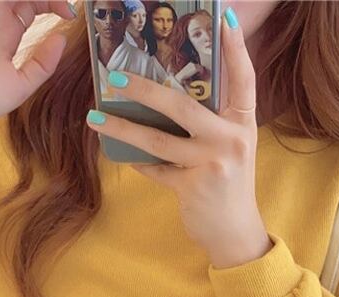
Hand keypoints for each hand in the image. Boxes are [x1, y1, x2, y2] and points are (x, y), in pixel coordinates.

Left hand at [85, 9, 272, 267]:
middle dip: (145, 89)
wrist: (235, 233)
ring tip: (95, 116)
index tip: (226, 16)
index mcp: (243, 124)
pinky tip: (119, 152)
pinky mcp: (192, 188)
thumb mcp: (230, 148)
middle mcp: (231, 140)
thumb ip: (211, 123)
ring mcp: (211, 164)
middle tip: (115, 76)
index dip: (235, 47)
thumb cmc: (228, 185)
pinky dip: (138, 161)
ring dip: (123, 127)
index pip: (243, 78)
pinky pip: (155, 169)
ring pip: (158, 140)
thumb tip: (166, 96)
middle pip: (182, 106)